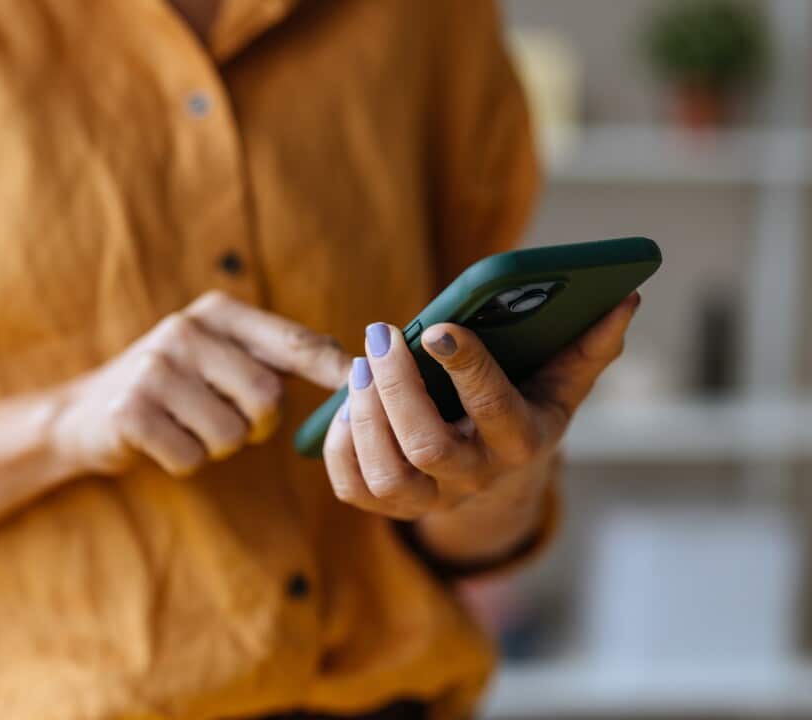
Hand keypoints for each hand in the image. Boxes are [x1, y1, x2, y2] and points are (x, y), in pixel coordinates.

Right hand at [53, 291, 349, 476]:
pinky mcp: (130, 411)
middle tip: (228, 420)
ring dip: (217, 446)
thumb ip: (279, 355)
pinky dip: (184, 461)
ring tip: (188, 426)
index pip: (292, 342)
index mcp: (218, 312)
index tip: (369, 385)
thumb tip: (359, 367)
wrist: (84, 412)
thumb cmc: (175, 387)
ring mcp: (154, 369)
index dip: (334, 369)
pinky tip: (162, 441)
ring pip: (231, 435)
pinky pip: (192, 457)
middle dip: (256, 425)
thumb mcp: (220, 355)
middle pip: (266, 398)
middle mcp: (185, 330)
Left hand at [323, 293, 639, 519]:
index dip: (467, 370)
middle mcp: (475, 480)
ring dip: (365, 415)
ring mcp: (430, 500)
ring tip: (362, 363)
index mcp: (522, 443)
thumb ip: (590, 345)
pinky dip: (340, 445)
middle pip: (428, 447)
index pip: (495, 411)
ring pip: (387, 473)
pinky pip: (353, 486)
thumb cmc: (525, 406)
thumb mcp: (561, 380)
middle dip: (399, 388)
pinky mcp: (389, 507)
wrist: (498, 472)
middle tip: (382, 334)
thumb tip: (624, 299)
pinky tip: (345, 402)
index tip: (438, 327)